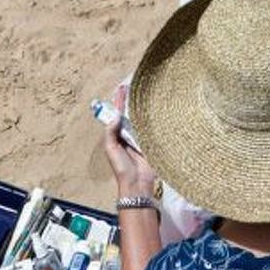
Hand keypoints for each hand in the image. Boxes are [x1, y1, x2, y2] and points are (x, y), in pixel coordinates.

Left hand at [100, 84, 158, 199]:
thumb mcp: (111, 149)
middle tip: (133, 85)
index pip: (117, 114)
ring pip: (141, 119)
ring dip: (142, 107)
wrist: (138, 184)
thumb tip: (116, 114)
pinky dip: (154, 118)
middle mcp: (129, 134)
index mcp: (117, 135)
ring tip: (145, 91)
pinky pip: (153, 128)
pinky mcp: (152, 142)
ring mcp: (141, 138)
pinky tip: (157, 108)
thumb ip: (111, 132)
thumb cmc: (122, 168)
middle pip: (130, 114)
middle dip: (130, 100)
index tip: (121, 88)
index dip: (118, 102)